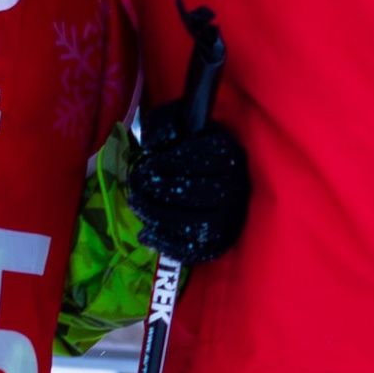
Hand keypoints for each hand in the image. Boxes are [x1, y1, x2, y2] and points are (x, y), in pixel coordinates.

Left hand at [128, 116, 250, 264]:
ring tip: (137, 205)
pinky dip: (166, 244)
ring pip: (196, 226)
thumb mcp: (178, 121)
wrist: (210, 175)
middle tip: (136, 186)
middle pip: (198, 194)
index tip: (146, 164)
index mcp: (230, 154)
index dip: (168, 163)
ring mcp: (231, 220)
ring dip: (158, 217)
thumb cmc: (188, 145)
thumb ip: (163, 123)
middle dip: (160, 192)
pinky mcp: (220, 245)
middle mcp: (237, 188)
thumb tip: (152, 147)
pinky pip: (195, 251)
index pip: (201, 159)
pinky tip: (146, 233)